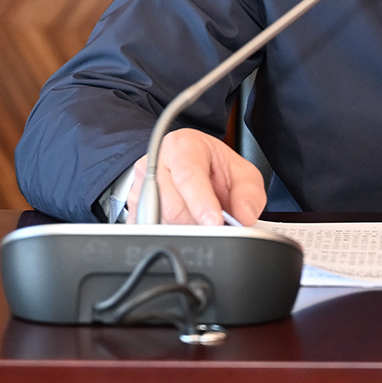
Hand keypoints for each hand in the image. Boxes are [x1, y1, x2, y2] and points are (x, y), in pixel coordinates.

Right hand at [123, 128, 266, 225]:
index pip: (188, 176)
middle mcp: (155, 163)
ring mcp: (139, 186)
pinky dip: (171, 236)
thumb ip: (248, 192)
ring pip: (160, 222)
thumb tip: (244, 216)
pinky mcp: (133, 209)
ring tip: (201, 221)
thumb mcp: (240, 172)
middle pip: (172, 206)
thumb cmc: (213, 167)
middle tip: (217, 229)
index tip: (214, 221)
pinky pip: (150, 232)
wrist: (188, 163)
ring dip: (185, 231)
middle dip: (198, 224)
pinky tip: (184, 225)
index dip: (201, 202)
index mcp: (182, 146)